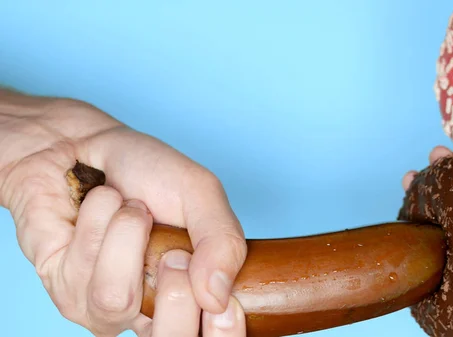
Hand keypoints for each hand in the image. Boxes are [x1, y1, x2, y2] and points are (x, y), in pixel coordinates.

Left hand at [0, 89, 246, 335]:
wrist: (83, 146)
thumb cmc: (145, 170)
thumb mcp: (201, 194)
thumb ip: (223, 241)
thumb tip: (218, 299)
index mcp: (196, 290)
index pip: (214, 335)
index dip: (222, 328)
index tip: (221, 297)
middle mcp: (153, 308)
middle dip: (174, 283)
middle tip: (171, 248)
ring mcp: (107, 307)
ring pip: (116, 299)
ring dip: (125, 234)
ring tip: (128, 210)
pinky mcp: (64, 293)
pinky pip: (83, 270)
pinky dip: (96, 222)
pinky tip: (97, 207)